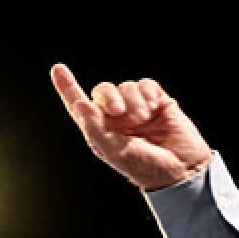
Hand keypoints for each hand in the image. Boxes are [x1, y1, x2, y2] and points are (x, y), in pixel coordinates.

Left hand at [51, 63, 211, 190]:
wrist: (180, 169)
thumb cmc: (145, 166)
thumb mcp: (115, 151)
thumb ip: (94, 127)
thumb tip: (79, 103)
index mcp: (100, 130)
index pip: (79, 105)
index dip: (67, 87)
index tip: (57, 69)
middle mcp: (116, 118)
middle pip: (103, 91)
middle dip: (108, 96)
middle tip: (117, 111)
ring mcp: (136, 108)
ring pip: (126, 87)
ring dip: (132, 99)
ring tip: (142, 117)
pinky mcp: (157, 101)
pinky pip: (146, 85)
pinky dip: (146, 92)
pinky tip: (152, 107)